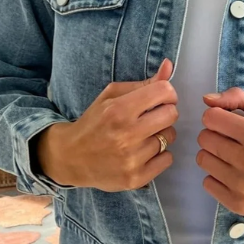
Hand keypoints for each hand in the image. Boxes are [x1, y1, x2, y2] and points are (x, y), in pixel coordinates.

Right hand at [35, 58, 177, 188]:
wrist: (71, 157)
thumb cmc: (94, 122)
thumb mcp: (111, 96)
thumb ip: (143, 83)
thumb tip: (169, 65)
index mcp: (119, 110)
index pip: (164, 91)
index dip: (166, 93)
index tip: (159, 99)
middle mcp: (126, 134)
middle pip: (172, 114)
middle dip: (165, 112)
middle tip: (151, 117)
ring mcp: (132, 159)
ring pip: (170, 137)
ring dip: (160, 134)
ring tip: (142, 136)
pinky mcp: (136, 178)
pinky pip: (167, 159)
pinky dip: (160, 155)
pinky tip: (143, 152)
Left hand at [196, 88, 243, 221]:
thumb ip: (238, 98)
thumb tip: (206, 100)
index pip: (211, 118)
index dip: (216, 118)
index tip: (227, 124)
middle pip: (204, 138)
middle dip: (214, 136)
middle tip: (231, 142)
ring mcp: (243, 185)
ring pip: (202, 159)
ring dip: (214, 156)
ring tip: (232, 159)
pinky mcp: (237, 203)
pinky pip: (207, 182)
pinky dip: (217, 178)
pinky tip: (234, 176)